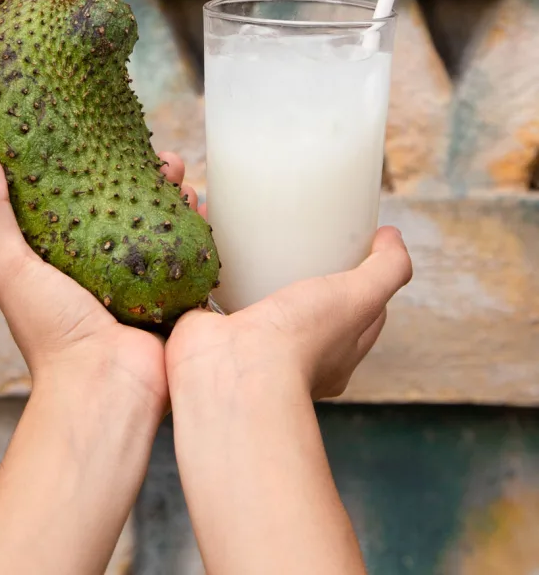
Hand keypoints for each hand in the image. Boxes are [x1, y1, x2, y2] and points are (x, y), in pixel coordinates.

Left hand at [0, 142, 191, 412]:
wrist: (106, 389)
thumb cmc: (51, 336)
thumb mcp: (10, 266)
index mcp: (68, 255)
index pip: (87, 195)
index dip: (101, 163)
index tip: (112, 139)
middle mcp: (108, 264)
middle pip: (134, 203)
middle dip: (151, 175)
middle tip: (163, 161)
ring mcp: (145, 279)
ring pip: (167, 222)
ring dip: (179, 197)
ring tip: (185, 184)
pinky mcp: (176, 294)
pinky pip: (194, 252)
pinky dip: (200, 229)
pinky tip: (204, 211)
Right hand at [166, 187, 411, 401]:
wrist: (233, 373)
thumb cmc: (302, 343)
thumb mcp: (360, 299)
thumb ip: (387, 270)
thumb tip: (392, 237)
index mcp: (334, 353)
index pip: (358, 309)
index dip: (359, 275)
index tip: (350, 243)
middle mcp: (291, 352)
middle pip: (304, 299)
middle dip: (299, 265)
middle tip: (292, 230)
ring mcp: (248, 342)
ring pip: (253, 295)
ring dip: (247, 264)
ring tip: (244, 226)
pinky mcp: (211, 329)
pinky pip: (210, 291)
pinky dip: (208, 265)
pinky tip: (206, 239)